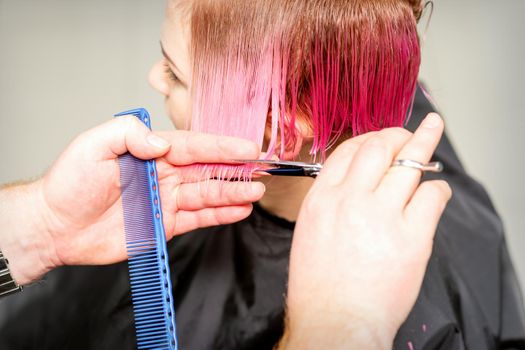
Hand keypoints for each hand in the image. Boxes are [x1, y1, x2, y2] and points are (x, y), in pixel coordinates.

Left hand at [0, 116, 263, 284]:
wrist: (57, 226)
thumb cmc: (70, 183)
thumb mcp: (94, 146)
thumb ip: (130, 135)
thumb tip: (163, 144)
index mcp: (150, 152)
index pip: (194, 146)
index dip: (221, 147)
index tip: (247, 148)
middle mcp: (163, 175)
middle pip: (207, 170)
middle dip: (236, 170)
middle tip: (262, 170)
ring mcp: (166, 201)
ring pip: (207, 194)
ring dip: (233, 193)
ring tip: (256, 192)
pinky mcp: (165, 225)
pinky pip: (198, 218)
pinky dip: (219, 214)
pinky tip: (238, 210)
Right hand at [282, 114, 451, 348]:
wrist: (334, 321)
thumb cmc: (319, 286)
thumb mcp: (309, 233)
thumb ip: (331, 203)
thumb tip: (356, 183)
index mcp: (322, 199)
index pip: (348, 151)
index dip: (369, 138)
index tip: (381, 138)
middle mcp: (350, 199)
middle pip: (379, 147)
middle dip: (397, 134)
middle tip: (409, 133)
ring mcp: (381, 215)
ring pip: (408, 162)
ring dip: (423, 143)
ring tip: (432, 129)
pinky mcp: (411, 236)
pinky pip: (431, 195)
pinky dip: (437, 189)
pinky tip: (435, 193)